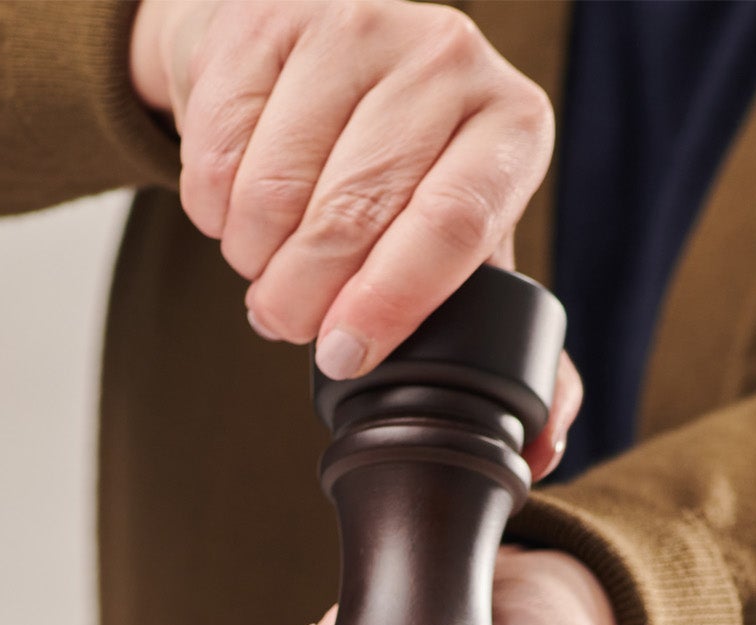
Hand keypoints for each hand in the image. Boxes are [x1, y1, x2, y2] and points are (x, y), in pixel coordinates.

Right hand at [130, 0, 576, 467]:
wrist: (321, 60)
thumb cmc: (406, 176)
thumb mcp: (470, 249)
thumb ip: (516, 348)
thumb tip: (541, 450)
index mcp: (510, 126)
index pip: (451, 226)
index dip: (387, 307)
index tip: (342, 357)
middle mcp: (445, 58)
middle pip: (355, 213)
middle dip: (305, 298)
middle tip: (288, 325)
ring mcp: (355, 23)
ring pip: (276, 186)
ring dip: (255, 256)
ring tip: (266, 267)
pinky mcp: (269, 16)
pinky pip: (220, 146)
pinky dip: (214, 206)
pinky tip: (236, 211)